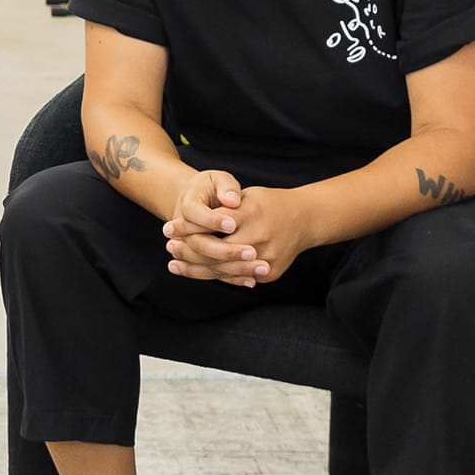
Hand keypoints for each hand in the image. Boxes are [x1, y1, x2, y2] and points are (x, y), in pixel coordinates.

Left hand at [166, 182, 315, 287]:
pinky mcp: (270, 273)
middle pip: (215, 251)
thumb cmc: (270, 203)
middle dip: (188, 250)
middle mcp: (259, 238)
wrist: (306, 218)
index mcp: (251, 214)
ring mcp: (266, 258)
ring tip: (174, 263)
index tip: (168, 227)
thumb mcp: (247, 196)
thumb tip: (192, 218)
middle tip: (169, 247)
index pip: (211, 224)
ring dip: (196, 268)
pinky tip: (197, 272)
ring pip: (223, 269)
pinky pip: (236, 278)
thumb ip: (223, 208)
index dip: (187, 227)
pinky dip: (215, 275)